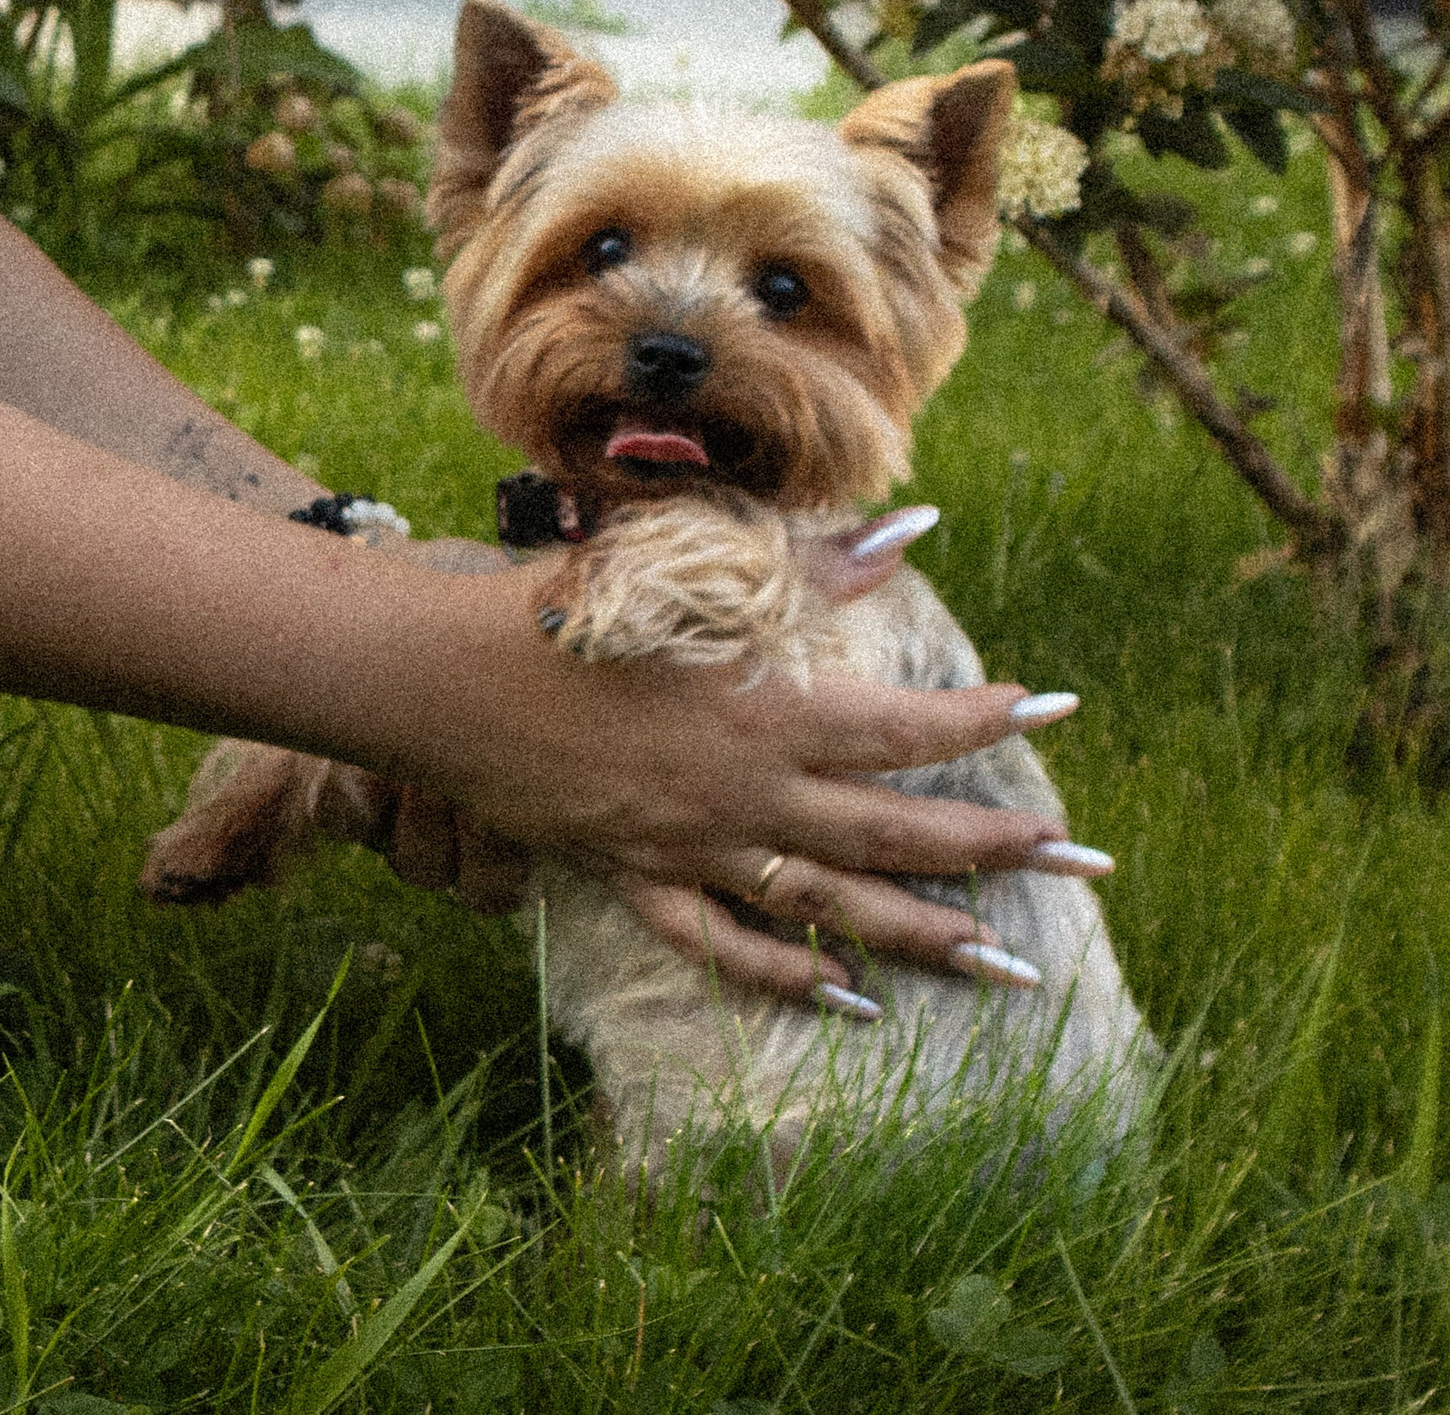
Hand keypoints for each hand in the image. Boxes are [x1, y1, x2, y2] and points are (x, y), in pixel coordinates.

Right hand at [391, 514, 1101, 1009]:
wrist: (445, 679)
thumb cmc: (563, 602)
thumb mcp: (687, 565)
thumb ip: (809, 559)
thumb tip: (912, 529)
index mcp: (763, 710)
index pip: (905, 729)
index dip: (985, 722)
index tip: (1055, 708)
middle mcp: (747, 793)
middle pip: (896, 836)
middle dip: (999, 849)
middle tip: (1085, 861)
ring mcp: (697, 848)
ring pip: (835, 909)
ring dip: (929, 940)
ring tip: (1015, 967)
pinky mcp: (642, 877)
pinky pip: (732, 946)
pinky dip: (795, 976)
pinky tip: (855, 1001)